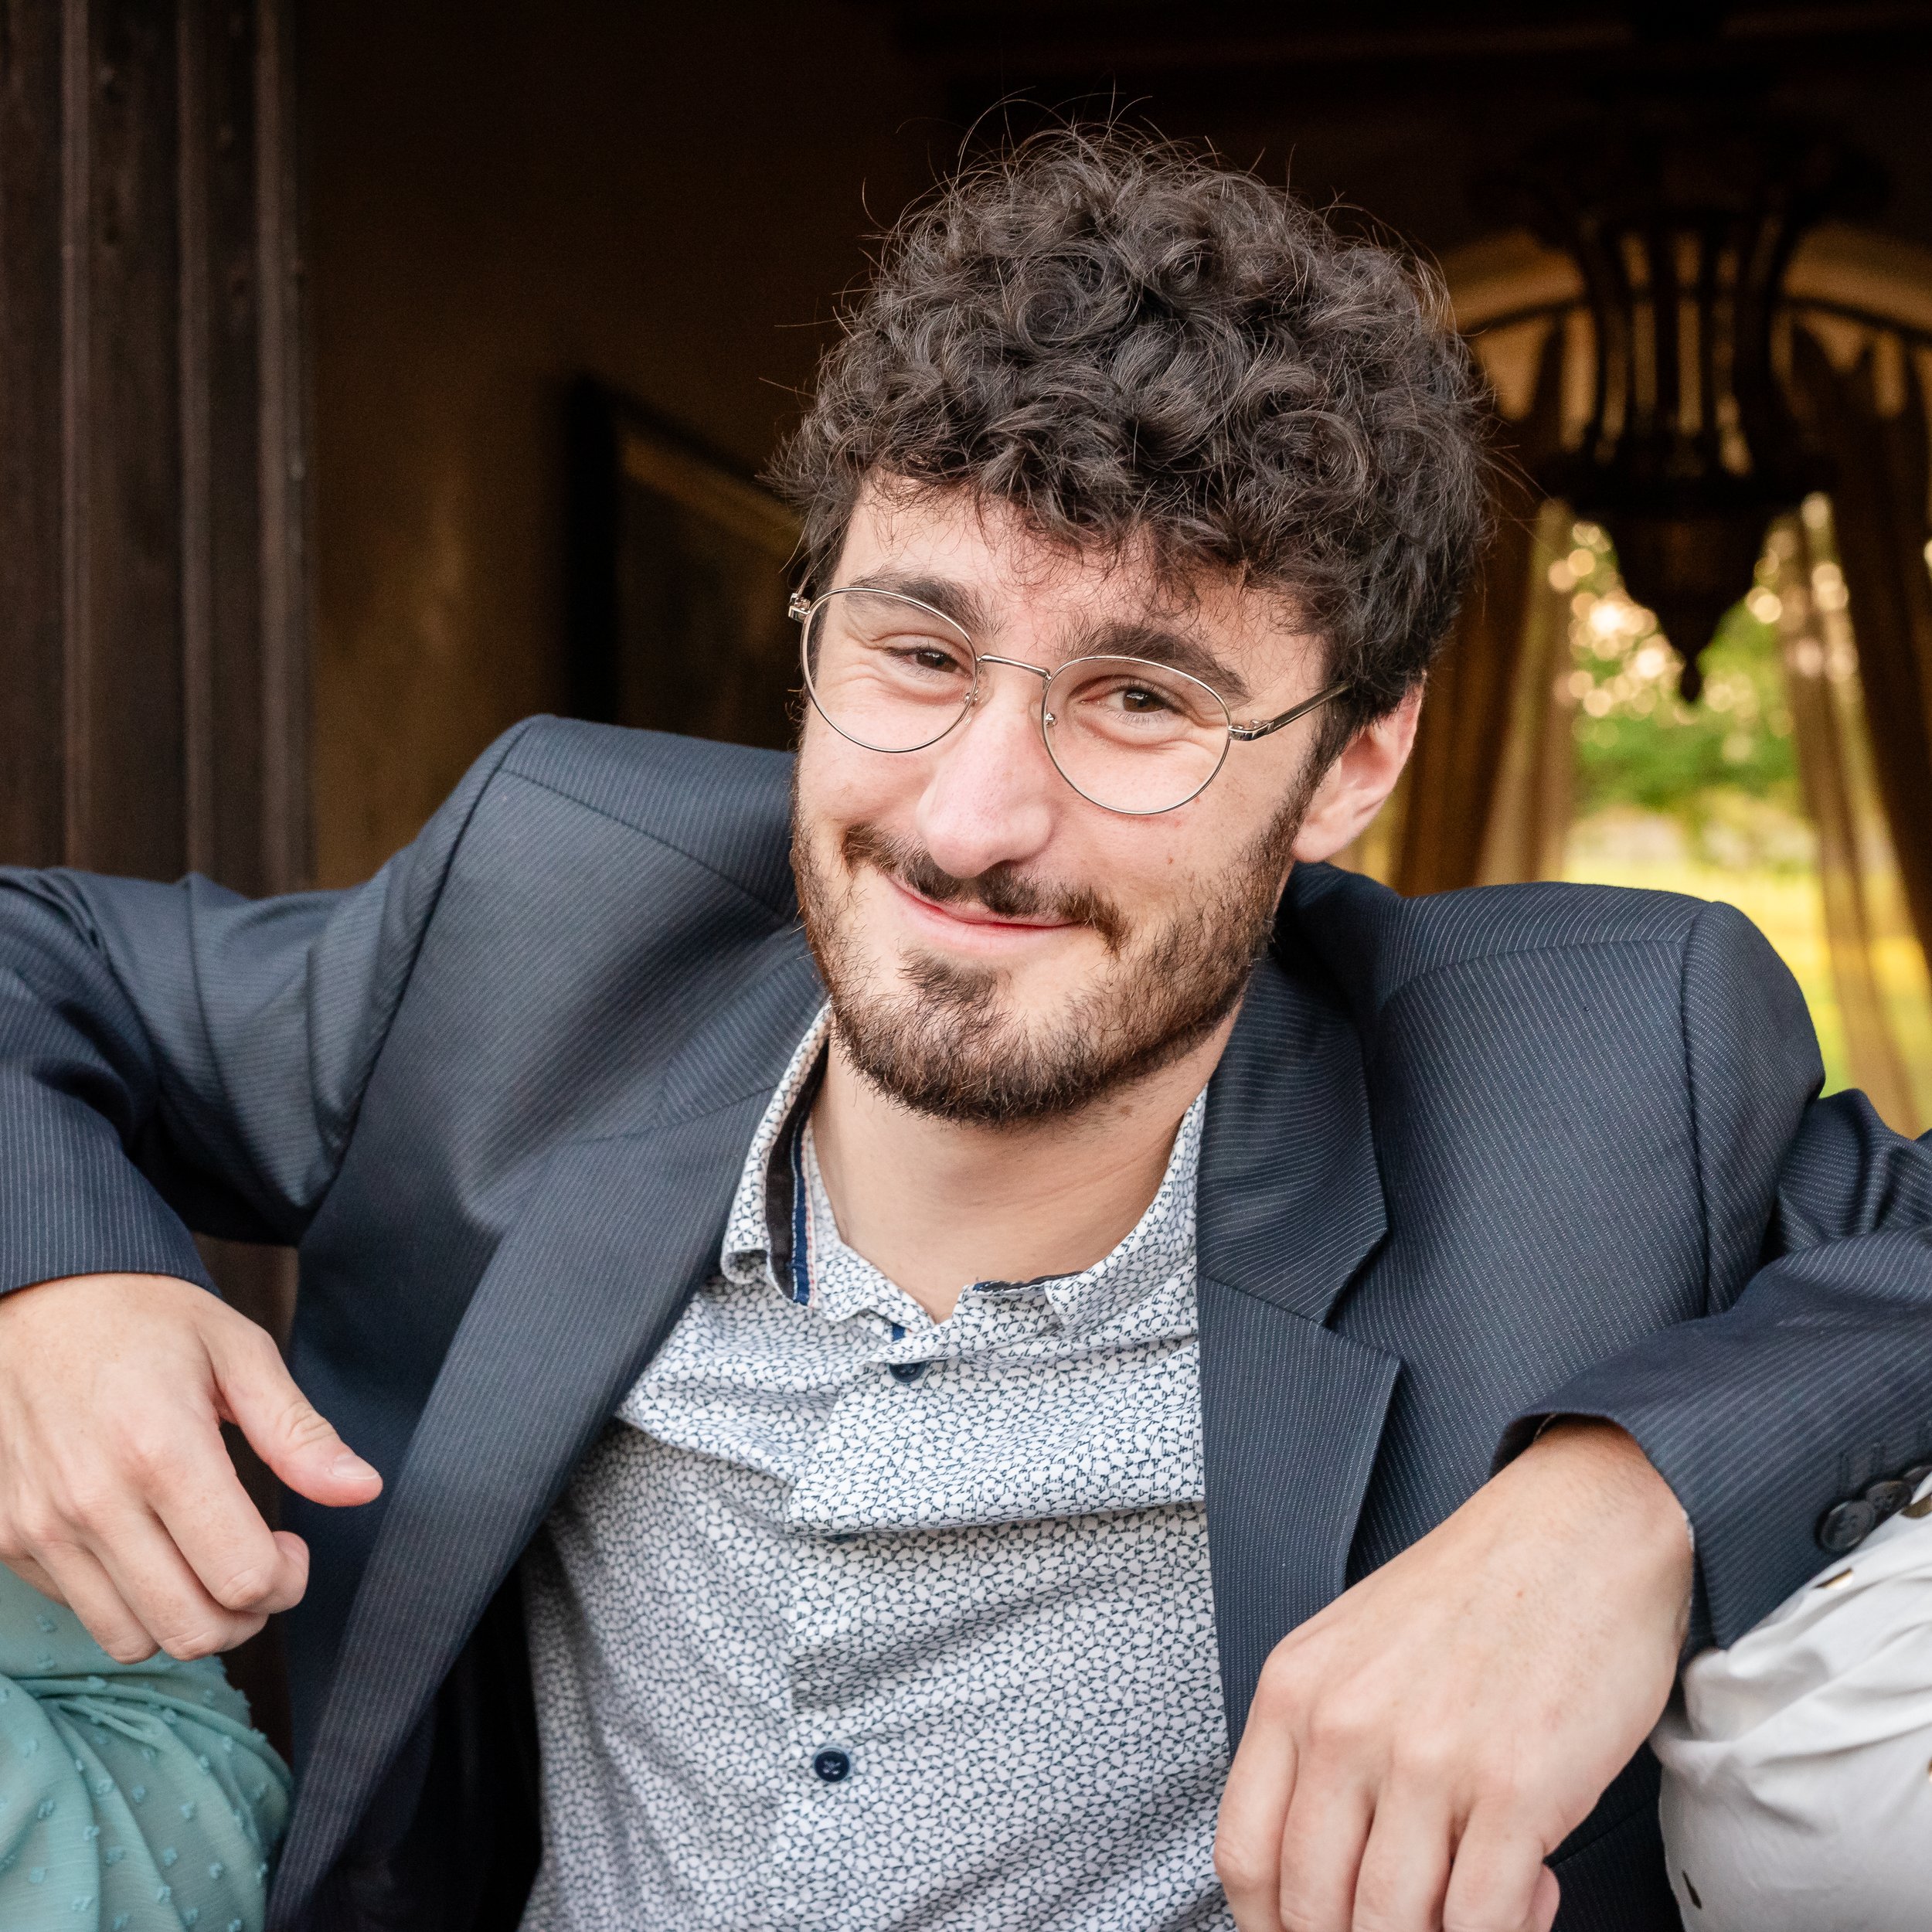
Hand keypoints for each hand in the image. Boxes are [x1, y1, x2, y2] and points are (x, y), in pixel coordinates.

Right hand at [0, 1272, 381, 1661]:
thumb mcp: (239, 1352)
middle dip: (248, 1613)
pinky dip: (129, 1602)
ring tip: (209, 1564)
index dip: (287, 1578)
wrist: (35, 1298)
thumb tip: (361, 1488)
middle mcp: (92, 1501)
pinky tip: (152, 1549)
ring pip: (133, 1639)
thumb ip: (299, 1433)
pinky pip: (82, 1612)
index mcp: (162, 1450)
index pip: (241, 1578)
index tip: (291, 1544)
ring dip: (188, 1619)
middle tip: (261, 1565)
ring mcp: (40, 1527)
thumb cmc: (143, 1319)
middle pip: (192, 1627)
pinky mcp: (7, 1538)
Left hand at [1215, 1419, 1691, 1931]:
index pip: (1245, 1858)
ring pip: (1393, 1930)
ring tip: (1479, 1900)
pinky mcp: (1516, 1789)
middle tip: (1413, 1926)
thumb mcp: (1352, 1652)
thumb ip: (1318, 1749)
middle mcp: (1344, 1727)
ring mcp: (1426, 1760)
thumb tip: (1311, 1877)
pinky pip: (1480, 1925)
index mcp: (1292, 1691)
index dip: (1272, 1929)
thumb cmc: (1473, 1596)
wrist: (1581, 1530)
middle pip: (1313, 1910)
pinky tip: (1531, 1891)